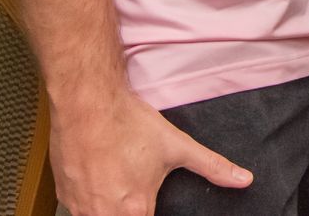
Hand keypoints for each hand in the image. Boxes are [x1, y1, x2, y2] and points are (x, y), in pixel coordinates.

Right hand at [50, 89, 251, 215]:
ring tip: (119, 183)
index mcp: (135, 209)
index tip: (150, 203)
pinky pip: (78, 211)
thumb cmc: (127, 123)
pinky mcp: (64, 196)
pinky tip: (101, 181)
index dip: (151, 212)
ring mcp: (80, 207)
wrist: (87, 103)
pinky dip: (91, 202)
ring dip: (110, 209)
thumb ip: (212, 166)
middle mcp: (104, 214)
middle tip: (134, 188)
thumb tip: (243, 179)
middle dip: (132, 210)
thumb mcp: (177, 146)